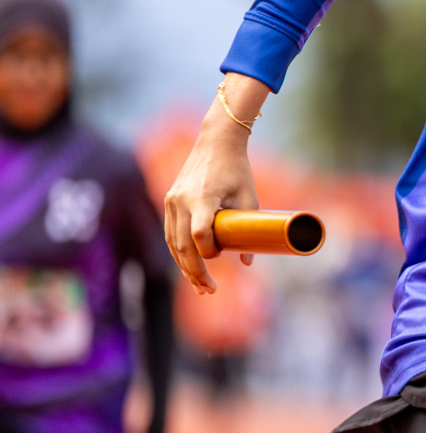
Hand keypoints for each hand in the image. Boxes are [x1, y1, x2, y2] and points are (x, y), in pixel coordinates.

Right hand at [163, 74, 267, 293]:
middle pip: (182, 246)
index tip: (220, 259)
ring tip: (200, 286)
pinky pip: (170, 233)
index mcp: (202, 198)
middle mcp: (181, 200)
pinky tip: (188, 266)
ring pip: (172, 243)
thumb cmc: (237, 169)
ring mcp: (171, 200)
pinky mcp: (169, 200)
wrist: (216, 141)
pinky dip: (178, 252)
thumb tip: (249, 262)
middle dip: (194, 272)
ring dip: (184, 267)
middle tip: (209, 291)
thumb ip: (250, 228)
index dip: (208, 253)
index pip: (199, 235)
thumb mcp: (250, 197)